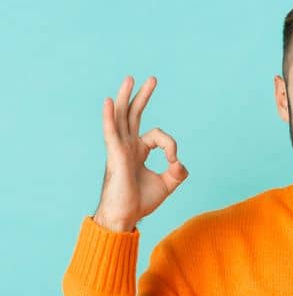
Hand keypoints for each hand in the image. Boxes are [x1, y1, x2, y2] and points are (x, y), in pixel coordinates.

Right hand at [94, 75, 188, 232]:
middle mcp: (127, 146)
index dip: (171, 145)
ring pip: (122, 118)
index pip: (158, 136)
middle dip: (143, 96)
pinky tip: (110, 101)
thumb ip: (178, 171)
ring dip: (127, 97)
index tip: (175, 161)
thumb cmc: (140, 202)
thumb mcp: (167, 184)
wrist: (125, 217)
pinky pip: (111, 132)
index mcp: (137, 151)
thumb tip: (180, 162)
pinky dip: (110, 117)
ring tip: (130, 78)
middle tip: (151, 78)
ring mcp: (119, 149)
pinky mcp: (115, 156)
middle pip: (133, 115)